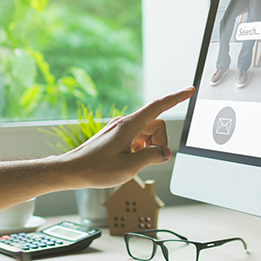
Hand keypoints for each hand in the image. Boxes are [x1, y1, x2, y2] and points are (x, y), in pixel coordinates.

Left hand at [63, 87, 194, 188]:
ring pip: (146, 134)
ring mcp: (120, 129)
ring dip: (148, 148)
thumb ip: (152, 157)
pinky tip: (128, 162)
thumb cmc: (95, 169)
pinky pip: (136, 139)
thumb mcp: (129, 167)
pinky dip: (139, 150)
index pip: (159, 107)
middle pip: (155, 125)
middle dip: (159, 142)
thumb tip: (164, 153)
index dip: (176, 98)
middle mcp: (125, 123)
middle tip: (150, 160)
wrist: (71, 171)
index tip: (189, 90)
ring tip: (134, 163)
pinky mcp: (115, 136)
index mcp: (129, 126)